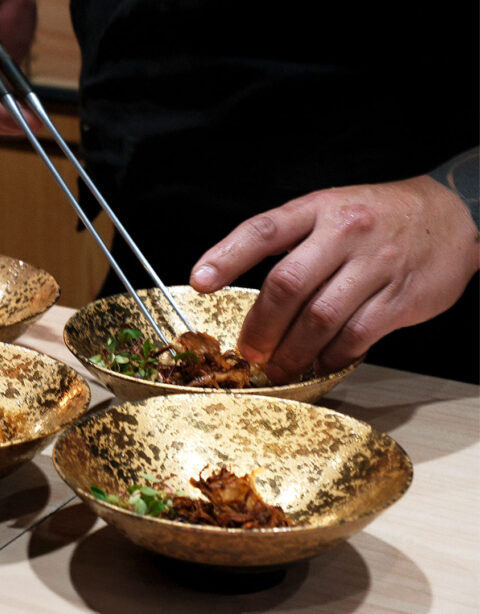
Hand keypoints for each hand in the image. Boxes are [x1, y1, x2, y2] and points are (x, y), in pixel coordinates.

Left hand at [190, 176, 479, 382]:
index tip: (200, 282)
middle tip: (248, 350)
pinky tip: (316, 363)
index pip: (263, 230)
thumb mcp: (329, 210)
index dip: (226, 257)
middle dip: (260, 326)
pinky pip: (355, 336)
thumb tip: (240, 284)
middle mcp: (344, 233)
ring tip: (276, 366)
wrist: (453, 216)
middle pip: (287, 285)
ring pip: (319, 318)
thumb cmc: (376, 217)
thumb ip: (290, 241)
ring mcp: (374, 265)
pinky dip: (329, 357)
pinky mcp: (399, 298)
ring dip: (290, 350)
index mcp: (318, 209)